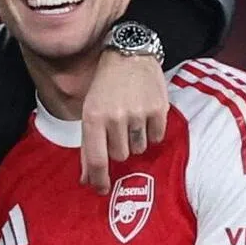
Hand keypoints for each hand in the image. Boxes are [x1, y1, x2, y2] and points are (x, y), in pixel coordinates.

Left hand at [80, 50, 168, 193]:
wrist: (129, 54)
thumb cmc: (105, 87)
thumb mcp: (89, 112)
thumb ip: (88, 147)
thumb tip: (87, 180)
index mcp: (93, 117)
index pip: (97, 159)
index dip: (99, 179)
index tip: (101, 190)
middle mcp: (115, 117)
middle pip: (120, 156)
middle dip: (119, 147)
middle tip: (119, 128)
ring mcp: (138, 113)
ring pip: (138, 149)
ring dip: (135, 140)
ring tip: (132, 118)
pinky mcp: (158, 109)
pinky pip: (157, 138)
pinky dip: (152, 132)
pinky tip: (145, 115)